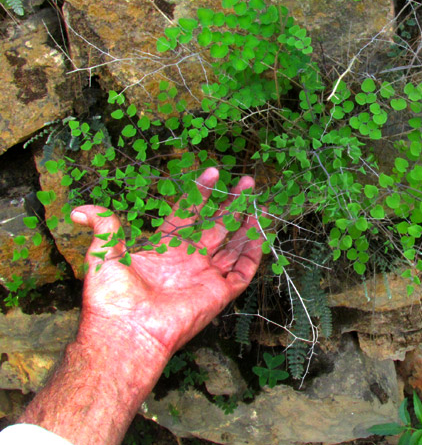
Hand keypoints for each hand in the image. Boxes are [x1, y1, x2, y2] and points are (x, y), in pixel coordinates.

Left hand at [70, 167, 262, 359]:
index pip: (189, 212)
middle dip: (233, 203)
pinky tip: (260, 235)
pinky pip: (242, 271)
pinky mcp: (218, 293)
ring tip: (260, 204)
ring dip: (247, 226)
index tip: (214, 172)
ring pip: (233, 246)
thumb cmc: (112, 297)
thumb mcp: (103, 254)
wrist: (126, 331)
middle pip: (217, 225)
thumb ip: (103, 226)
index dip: (201, 192)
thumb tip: (80, 210)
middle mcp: (189, 259)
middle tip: (247, 182)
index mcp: (166, 247)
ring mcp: (205, 275)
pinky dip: (253, 254)